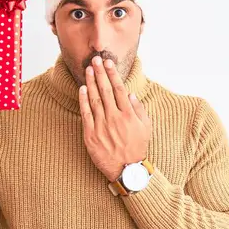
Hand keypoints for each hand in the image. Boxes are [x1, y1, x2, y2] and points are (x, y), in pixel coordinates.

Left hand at [78, 56, 151, 181]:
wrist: (127, 170)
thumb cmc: (137, 148)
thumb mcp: (146, 128)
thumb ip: (139, 110)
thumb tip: (130, 94)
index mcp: (128, 114)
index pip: (118, 88)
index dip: (113, 74)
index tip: (108, 63)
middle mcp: (115, 117)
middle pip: (105, 90)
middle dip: (100, 73)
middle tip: (95, 59)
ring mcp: (102, 126)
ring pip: (95, 99)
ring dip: (91, 82)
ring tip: (88, 69)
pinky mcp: (91, 134)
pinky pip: (86, 113)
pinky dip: (83, 100)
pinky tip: (82, 89)